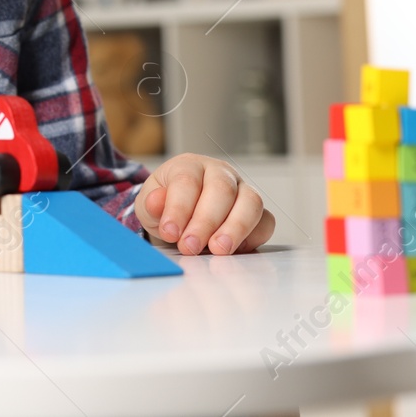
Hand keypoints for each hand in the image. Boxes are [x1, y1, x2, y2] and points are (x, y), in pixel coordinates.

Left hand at [134, 153, 273, 255]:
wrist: (181, 214)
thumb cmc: (166, 206)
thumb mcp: (149, 205)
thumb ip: (152, 204)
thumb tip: (156, 202)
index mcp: (190, 166)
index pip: (187, 181)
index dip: (179, 208)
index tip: (170, 232)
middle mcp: (220, 173)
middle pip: (221, 190)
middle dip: (205, 222)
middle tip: (190, 246)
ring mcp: (242, 190)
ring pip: (251, 202)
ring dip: (235, 229)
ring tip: (218, 250)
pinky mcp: (257, 213)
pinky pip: (266, 221)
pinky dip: (254, 237)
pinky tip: (235, 251)